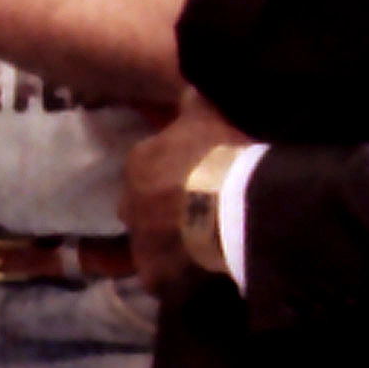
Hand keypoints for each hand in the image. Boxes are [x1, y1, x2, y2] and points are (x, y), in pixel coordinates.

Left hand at [121, 92, 244, 300]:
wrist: (240, 203)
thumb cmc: (224, 154)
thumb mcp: (208, 112)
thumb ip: (191, 101)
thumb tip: (185, 88)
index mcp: (139, 163)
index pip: (146, 169)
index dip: (171, 175)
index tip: (196, 180)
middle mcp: (128, 203)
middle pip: (142, 208)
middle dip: (164, 210)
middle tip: (199, 212)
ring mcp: (139, 243)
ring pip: (150, 244)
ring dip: (171, 244)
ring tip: (204, 244)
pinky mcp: (155, 277)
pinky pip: (164, 279)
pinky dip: (179, 277)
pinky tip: (201, 272)